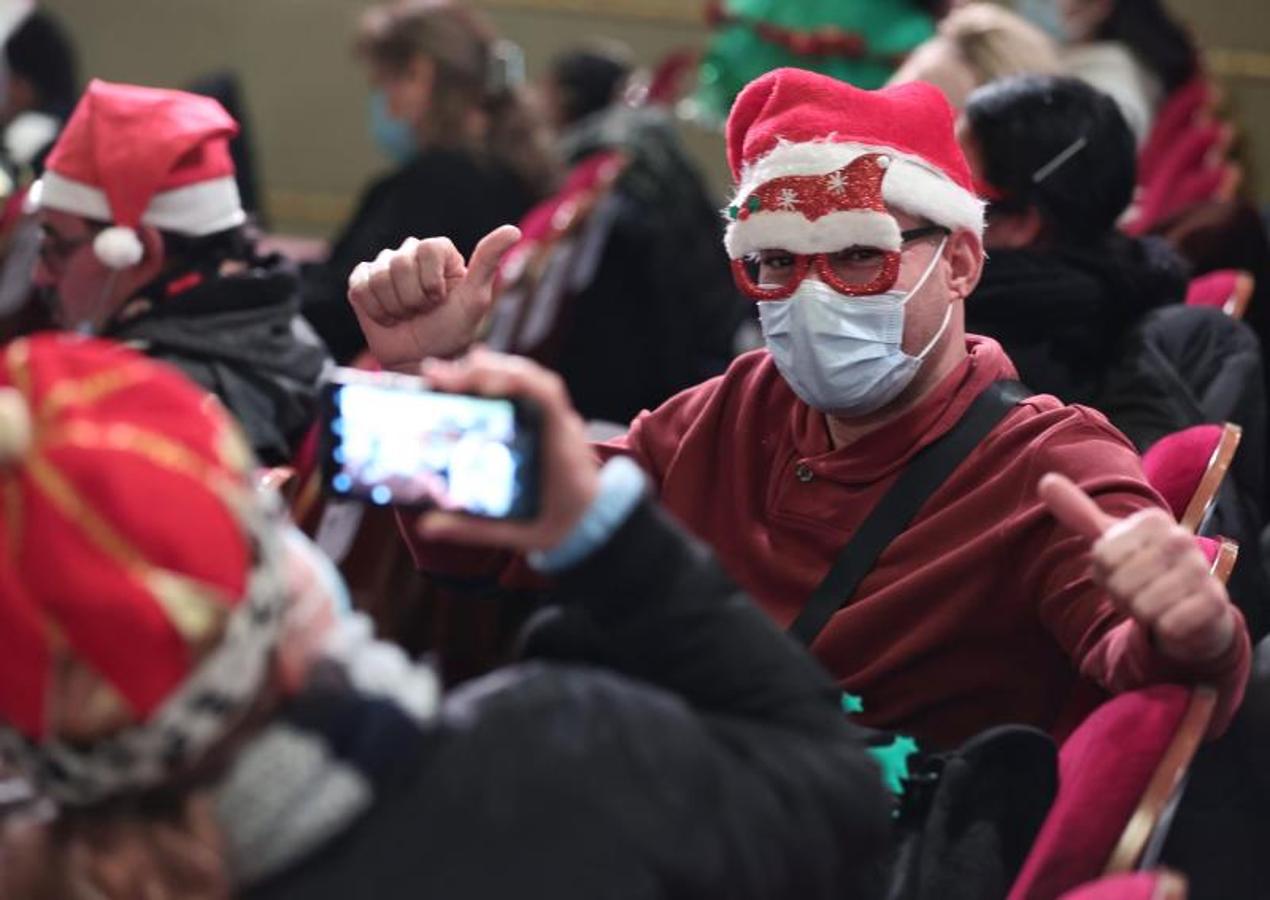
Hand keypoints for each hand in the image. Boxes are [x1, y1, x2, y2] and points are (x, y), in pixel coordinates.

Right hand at [347, 225, 520, 370]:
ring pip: (380, 277)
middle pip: (400, 263)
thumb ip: (489, 261)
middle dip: (414, 298)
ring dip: (396, 307)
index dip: (432, 282)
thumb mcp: (476, 298)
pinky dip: (376, 310)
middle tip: (423, 312)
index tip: (440, 300)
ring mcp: (383, 266)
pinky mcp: (361, 282)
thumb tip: (512, 231)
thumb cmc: (452, 330)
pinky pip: (360, 288)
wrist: (420, 360)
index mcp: (438, 251)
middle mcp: (410, 252)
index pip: (428, 249)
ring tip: (406, 316)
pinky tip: (388, 318)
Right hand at [414, 348, 599, 552]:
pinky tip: (473, 381)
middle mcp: (562, 427)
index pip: (545, 396)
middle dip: (485, 370)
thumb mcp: (519, 535)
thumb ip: (474, 530)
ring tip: (449, 374)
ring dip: (490, 370)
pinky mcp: (549, 423)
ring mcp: (558, 421)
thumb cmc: (562, 528)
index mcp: (560, 449)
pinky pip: (528, 391)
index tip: (474, 380)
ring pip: (529, 379)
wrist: (596, 524)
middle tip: (440, 376)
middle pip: (531, 379)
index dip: (512, 378)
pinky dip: (500, 380)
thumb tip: (427, 527)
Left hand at [1039, 473, 1236, 664]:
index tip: (1125, 570)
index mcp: (1152, 521)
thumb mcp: (1111, 541)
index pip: (1101, 557)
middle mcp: (1180, 539)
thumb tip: (1045, 480)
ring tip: (1159, 603)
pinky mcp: (1214, 602)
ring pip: (1142, 606)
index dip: (1106, 575)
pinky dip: (1166, 628)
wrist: (1191, 608)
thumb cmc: (1145, 571)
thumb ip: (1079, 513)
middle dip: (1124, 596)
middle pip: (1119, 583)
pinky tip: (1177, 618)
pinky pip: (1168, 624)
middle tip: (1142, 591)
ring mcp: (1201, 569)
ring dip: (1145, 614)